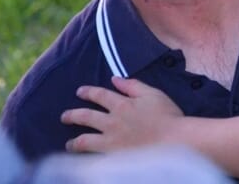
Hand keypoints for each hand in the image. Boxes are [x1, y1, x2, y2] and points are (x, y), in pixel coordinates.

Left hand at [61, 76, 183, 152]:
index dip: (88, 92)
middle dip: (72, 116)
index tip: (80, 91)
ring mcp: (111, 142)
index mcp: (122, 104)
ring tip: (69, 144)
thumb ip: (133, 86)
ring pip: (85, 141)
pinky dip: (85, 157)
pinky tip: (81, 159)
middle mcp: (112, 122)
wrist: (175, 142)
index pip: (99, 95)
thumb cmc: (167, 116)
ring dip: (74, 142)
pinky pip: (93, 157)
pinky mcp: (114, 157)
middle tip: (64, 117)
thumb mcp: (153, 94)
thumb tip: (115, 78)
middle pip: (86, 117)